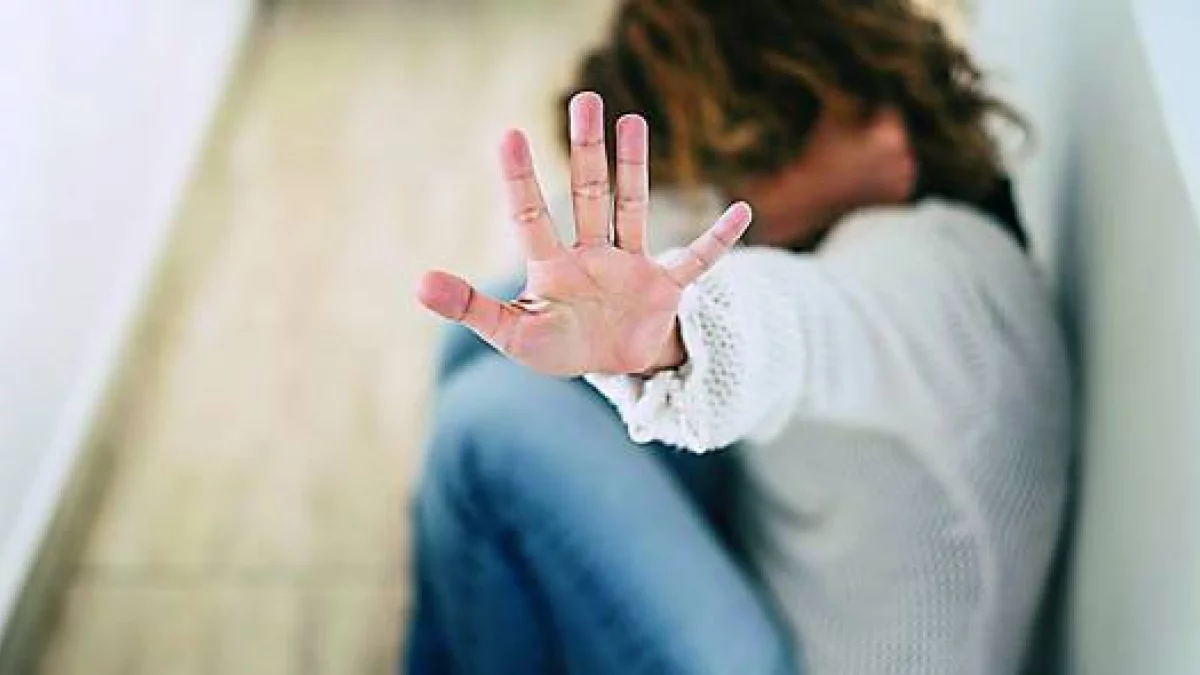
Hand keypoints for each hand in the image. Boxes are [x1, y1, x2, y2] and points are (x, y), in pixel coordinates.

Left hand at [417, 92, 750, 376]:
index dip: (520, 177)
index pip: (531, 214)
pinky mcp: (665, 287)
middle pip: (588, 194)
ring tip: (633, 122)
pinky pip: (697, 260)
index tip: (510, 134)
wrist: (613, 366)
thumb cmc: (559, 347)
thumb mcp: (512, 334)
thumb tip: (418, 283)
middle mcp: (591, 254)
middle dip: (587, 150)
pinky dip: (719, 240)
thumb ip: (471, 308)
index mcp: (552, 266)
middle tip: (585, 99)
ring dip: (635, 169)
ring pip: (632, 209)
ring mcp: (631, 266)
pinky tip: (742, 212)